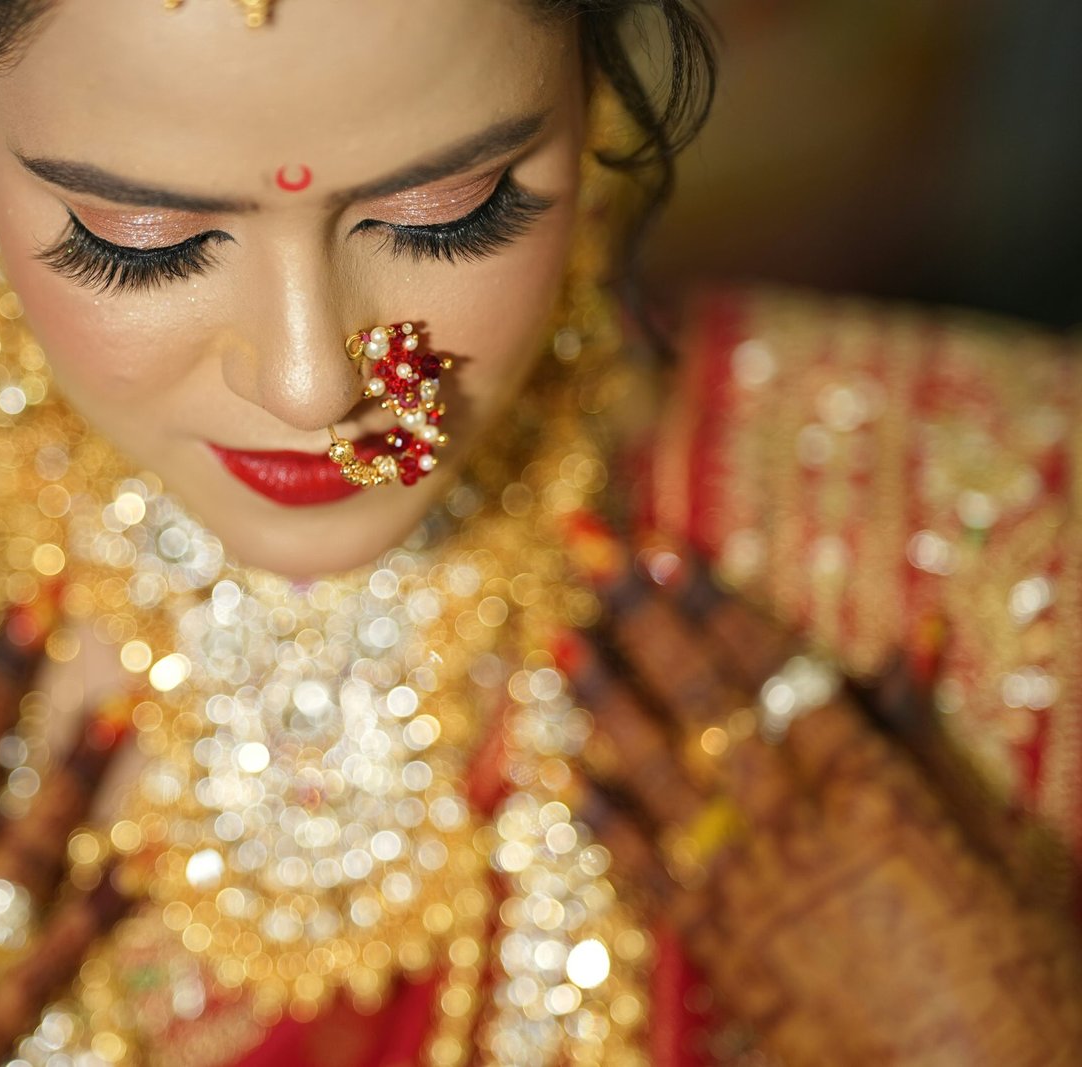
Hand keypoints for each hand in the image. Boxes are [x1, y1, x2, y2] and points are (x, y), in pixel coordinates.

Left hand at [562, 550, 1081, 1065]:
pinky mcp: (717, 945)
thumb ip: (930, 741)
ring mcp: (745, 883)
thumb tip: (910, 640)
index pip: (774, 672)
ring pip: (656, 770)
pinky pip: (643, 868)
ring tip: (561, 637)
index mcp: (870, 789)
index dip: (716, 606)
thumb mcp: (996, 846)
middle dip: (640, 618)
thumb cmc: (1014, 974)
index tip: (667, 551)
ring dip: (604, 699)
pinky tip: (567, 772)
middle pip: (702, 699)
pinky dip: (603, 817)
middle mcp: (792, 823)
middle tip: (585, 551)